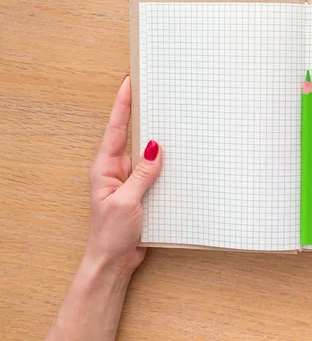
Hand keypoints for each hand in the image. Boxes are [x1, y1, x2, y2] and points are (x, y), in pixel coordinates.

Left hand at [47, 76, 162, 340]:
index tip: (128, 82)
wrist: (113, 261)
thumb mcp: (127, 202)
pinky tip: (175, 154)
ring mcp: (129, 180)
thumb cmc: (111, 234)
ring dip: (154, 135)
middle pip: (129, 134)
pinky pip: (153, 170)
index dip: (122, 104)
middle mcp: (116, 170)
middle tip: (150, 90)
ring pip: (143, 151)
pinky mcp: (141, 192)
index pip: (115, 129)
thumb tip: (154, 147)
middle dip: (138, 111)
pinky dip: (163, 160)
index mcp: (105, 168)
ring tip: (166, 114)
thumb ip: (142, 174)